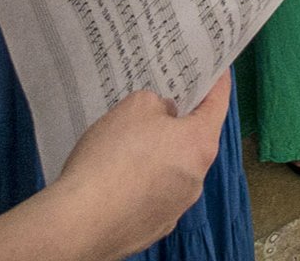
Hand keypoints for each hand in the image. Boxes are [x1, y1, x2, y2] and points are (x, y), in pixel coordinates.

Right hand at [49, 77, 233, 257]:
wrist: (81, 220)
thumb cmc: (113, 156)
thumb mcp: (135, 106)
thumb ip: (158, 105)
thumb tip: (165, 117)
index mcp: (199, 145)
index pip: (218, 105)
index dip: (217, 84)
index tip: (218, 71)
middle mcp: (196, 179)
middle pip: (194, 141)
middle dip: (178, 124)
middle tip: (159, 107)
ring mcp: (176, 208)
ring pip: (173, 171)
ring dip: (158, 157)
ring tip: (128, 146)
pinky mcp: (154, 227)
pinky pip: (153, 196)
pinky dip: (142, 185)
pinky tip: (118, 179)